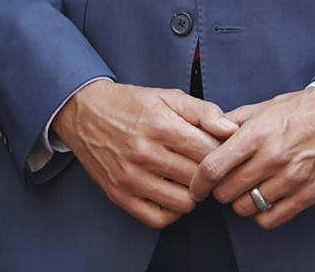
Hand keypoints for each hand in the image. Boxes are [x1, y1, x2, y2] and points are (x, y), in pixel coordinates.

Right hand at [52, 80, 238, 228]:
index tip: (217, 152)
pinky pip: (158, 218)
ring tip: (186, 180)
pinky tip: (170, 194)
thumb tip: (232, 131)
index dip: (220, 154)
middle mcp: (144, 152)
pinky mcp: (119, 194)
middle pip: (198, 179)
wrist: (82, 111)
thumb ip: (203, 111)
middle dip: (207, 175)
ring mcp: (130, 176)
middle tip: (203, 167)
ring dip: (191, 194)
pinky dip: (171, 211)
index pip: (209, 153)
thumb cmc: (129, 104)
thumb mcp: (167, 96)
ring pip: (183, 202)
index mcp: (160, 125)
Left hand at [190, 88, 314, 228]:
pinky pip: (271, 218)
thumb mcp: (258, 109)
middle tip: (224, 184)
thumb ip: (228, 124)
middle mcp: (271, 158)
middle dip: (219, 190)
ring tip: (245, 190)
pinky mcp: (308, 195)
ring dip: (240, 202)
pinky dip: (261, 214)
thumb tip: (203, 136)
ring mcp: (291, 179)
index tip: (195, 188)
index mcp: (255, 135)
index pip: (214, 168)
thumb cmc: (296, 111)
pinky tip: (263, 201)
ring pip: (247, 207)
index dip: (198, 182)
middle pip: (227, 191)